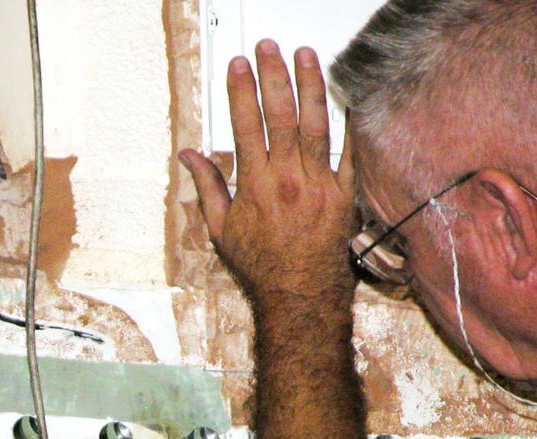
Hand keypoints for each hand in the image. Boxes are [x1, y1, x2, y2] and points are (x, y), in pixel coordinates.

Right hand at [180, 41, 355, 307]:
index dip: (242, 91)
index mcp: (254, 186)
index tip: (239, 65)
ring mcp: (318, 184)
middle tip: (269, 47)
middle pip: (280, 116)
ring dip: (309, 85)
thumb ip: (208, 187)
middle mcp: (287, 180)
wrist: (299, 294)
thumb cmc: (259, 265)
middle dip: (273, 76)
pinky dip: (345, 121)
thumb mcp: (221, 230)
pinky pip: (346, 150)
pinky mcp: (342, 193)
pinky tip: (342, 94)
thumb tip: (190, 157)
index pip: (246, 126)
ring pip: (314, 124)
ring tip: (305, 55)